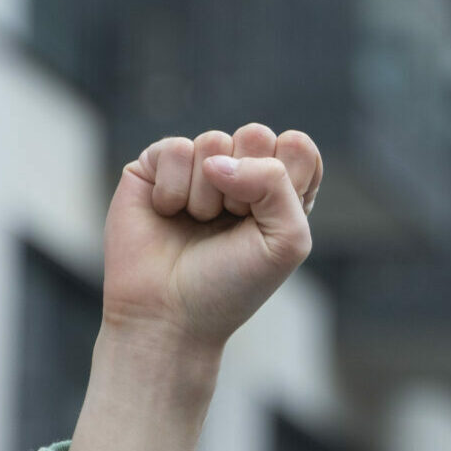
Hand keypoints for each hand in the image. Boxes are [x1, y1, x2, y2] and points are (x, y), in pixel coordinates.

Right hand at [64, 124, 321, 450]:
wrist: (169, 316)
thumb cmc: (231, 285)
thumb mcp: (286, 241)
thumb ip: (278, 183)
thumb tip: (217, 160)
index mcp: (277, 190)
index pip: (296, 146)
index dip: (285, 179)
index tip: (266, 222)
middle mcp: (238, 173)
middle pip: (256, 134)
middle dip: (246, 184)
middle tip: (230, 223)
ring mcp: (195, 168)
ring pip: (213, 142)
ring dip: (207, 195)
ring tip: (196, 224)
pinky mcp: (154, 167)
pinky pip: (174, 149)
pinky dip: (174, 190)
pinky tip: (167, 214)